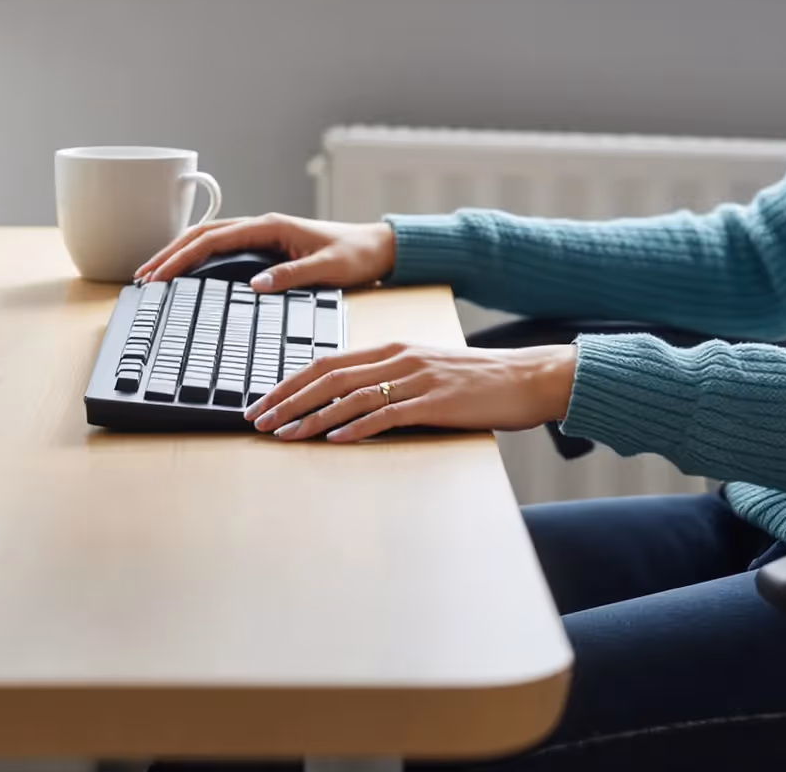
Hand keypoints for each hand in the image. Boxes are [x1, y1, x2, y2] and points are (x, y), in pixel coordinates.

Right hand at [133, 212, 396, 292]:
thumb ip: (292, 275)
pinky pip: (224, 247)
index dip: (182, 257)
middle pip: (203, 234)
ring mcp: (263, 234)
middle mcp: (263, 226)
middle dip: (170, 253)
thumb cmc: (357, 255)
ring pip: (210, 239)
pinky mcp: (268, 246)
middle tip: (143, 276)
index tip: (159, 275)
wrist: (378, 247)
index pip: (214, 240)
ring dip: (181, 253)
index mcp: (271, 227)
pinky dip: (200, 257)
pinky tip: (189, 272)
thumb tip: (254, 286)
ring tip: (155, 273)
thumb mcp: (328, 268)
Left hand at [245, 341, 578, 442]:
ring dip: (310, 416)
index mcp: (393, 348)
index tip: (263, 401)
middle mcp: (399, 357)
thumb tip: (348, 404)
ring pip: (350, 396)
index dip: (290, 382)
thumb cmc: (478, 380)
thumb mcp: (426, 370)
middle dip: (287, 399)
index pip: (327, 362)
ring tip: (283, 433)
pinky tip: (335, 438)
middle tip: (257, 419)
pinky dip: (356, 426)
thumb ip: (390, 380)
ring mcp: (416, 379)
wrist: (528, 377)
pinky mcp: (435, 402)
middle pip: (329, 377)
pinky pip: (387, 414)